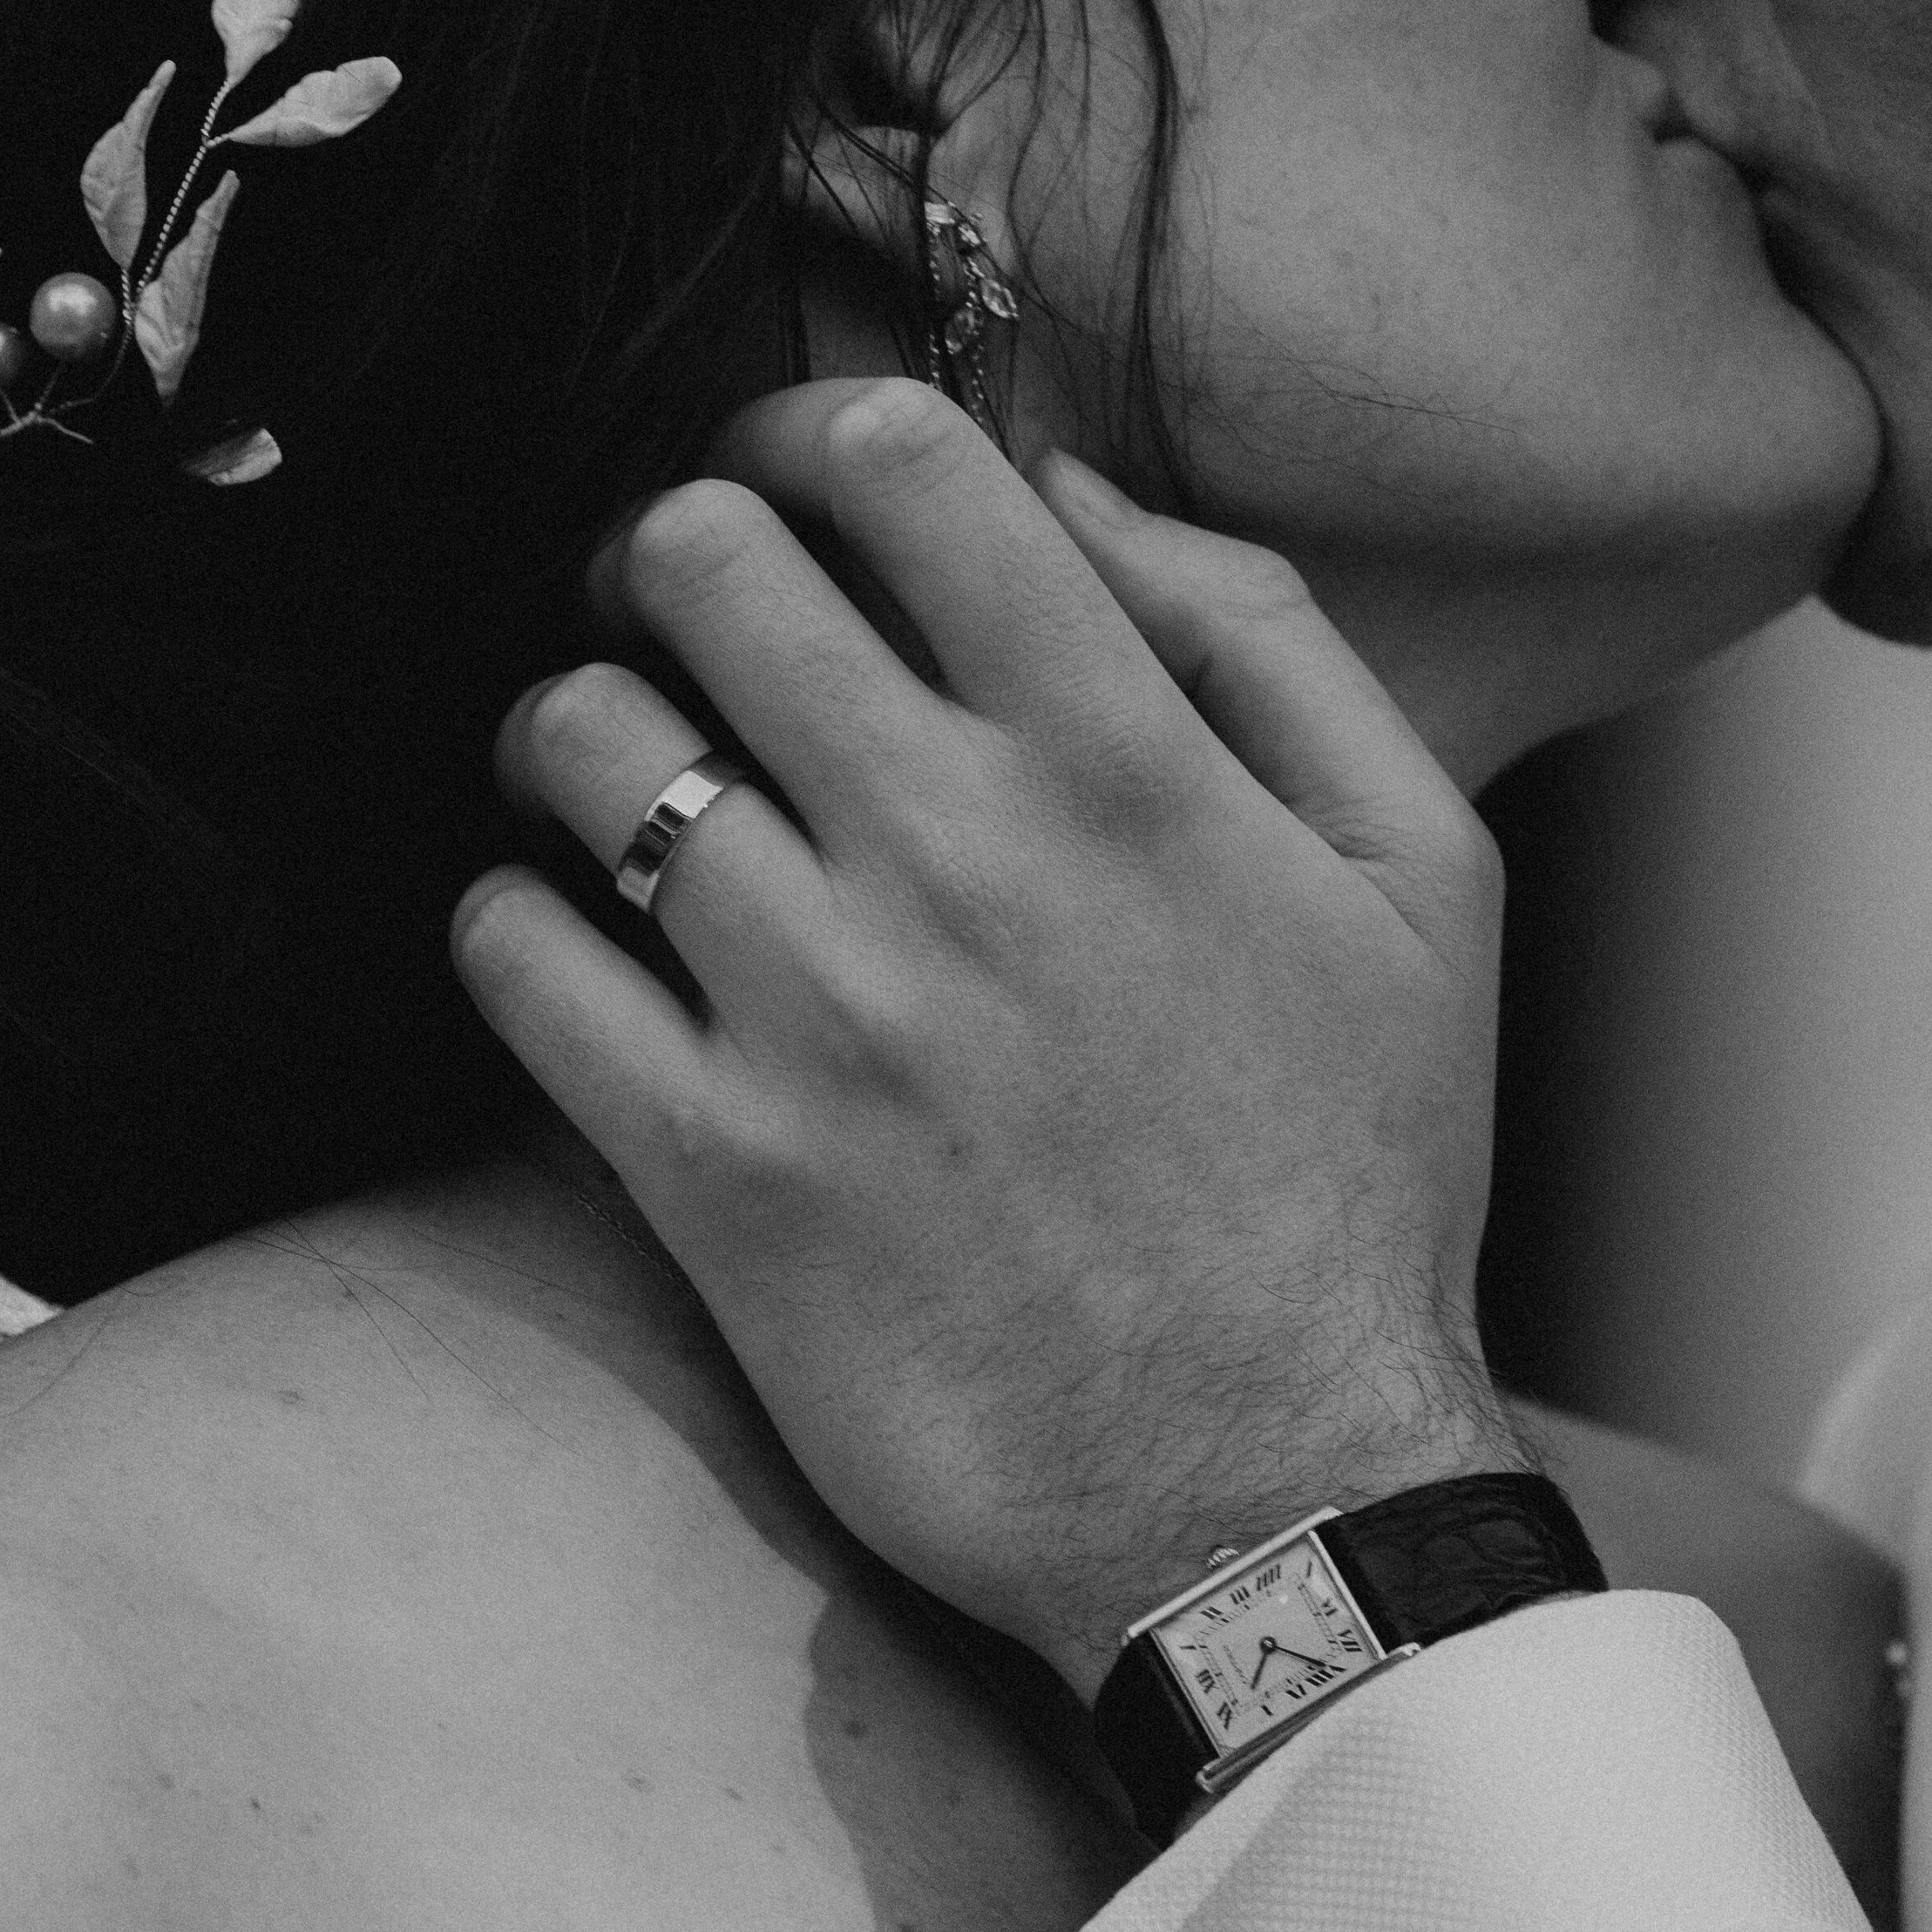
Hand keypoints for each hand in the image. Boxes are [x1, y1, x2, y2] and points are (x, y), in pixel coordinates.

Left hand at [452, 379, 1523, 1703]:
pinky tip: (569, 940)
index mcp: (1124, 765)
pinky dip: (509, 918)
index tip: (805, 490)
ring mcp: (817, 1014)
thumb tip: (1073, 493)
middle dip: (664, 554)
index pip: (894, 466)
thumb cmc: (1359, 1187)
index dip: (810, 433)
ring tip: (612, 776)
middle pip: (696, 563)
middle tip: (679, 619)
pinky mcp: (715, 1170)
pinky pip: (518, 962)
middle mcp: (953, 856)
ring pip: (580, 744)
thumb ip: (1266, 647)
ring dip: (573, 727)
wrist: (1266, 1497)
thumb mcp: (1422, 881)